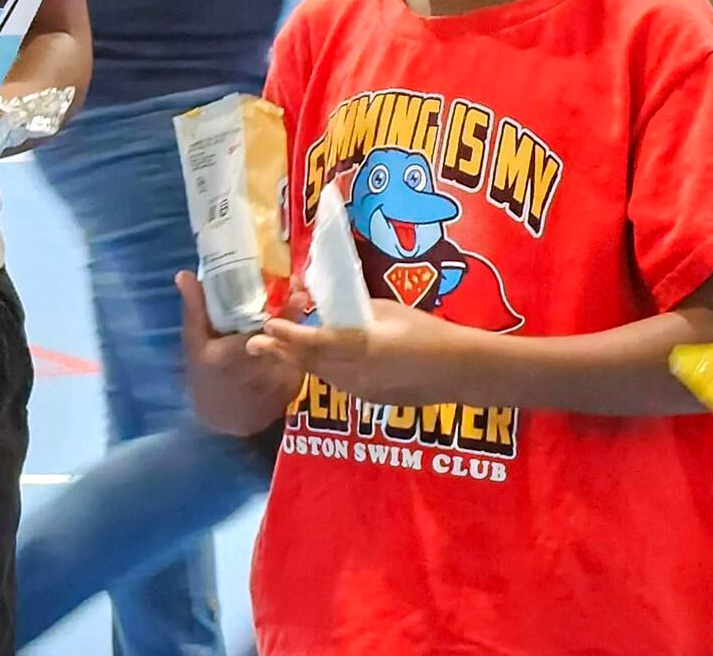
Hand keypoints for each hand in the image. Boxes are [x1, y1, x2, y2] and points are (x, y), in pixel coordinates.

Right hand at [180, 271, 303, 436]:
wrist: (222, 418)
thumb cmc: (205, 375)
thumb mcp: (194, 343)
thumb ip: (195, 309)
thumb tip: (184, 274)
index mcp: (236, 357)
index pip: (266, 335)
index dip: (286, 315)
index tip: (298, 294)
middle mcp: (263, 371)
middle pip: (289, 337)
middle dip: (297, 313)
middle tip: (302, 289)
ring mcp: (282, 380)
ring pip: (299, 348)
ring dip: (301, 326)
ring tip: (302, 301)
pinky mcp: (294, 386)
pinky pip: (302, 359)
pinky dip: (303, 343)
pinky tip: (301, 328)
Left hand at [257, 298, 470, 407]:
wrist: (459, 371)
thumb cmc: (427, 332)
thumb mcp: (388, 312)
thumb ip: (355, 312)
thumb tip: (333, 311)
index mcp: (360, 346)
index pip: (314, 343)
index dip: (287, 336)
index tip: (266, 327)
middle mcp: (355, 373)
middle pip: (309, 363)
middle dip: (279, 354)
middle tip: (253, 344)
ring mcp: (361, 391)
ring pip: (321, 374)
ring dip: (300, 362)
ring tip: (276, 350)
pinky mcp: (369, 400)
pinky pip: (338, 383)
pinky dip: (324, 371)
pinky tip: (318, 362)